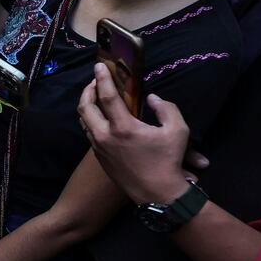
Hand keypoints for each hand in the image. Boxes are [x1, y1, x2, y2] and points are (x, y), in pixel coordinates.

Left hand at [77, 64, 196, 205]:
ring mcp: (99, 148)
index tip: (99, 66)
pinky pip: (88, 133)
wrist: (157, 194)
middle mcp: (104, 137)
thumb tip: (152, 98)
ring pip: (83, 121)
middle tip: (95, 80)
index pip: (107, 96)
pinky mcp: (99, 158)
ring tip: (95, 95)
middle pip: (85, 107)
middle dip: (87, 90)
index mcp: (122, 127)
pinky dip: (91, 119)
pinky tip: (100, 116)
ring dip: (87, 105)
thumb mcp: (177, 130)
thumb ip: (166, 108)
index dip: (102, 78)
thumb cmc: (168, 161)